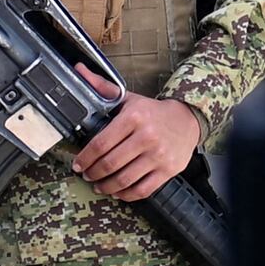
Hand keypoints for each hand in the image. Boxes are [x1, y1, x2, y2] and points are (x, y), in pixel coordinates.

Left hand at [72, 93, 204, 201]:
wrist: (186, 119)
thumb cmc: (152, 112)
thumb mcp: (128, 98)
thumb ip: (102, 88)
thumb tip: (78, 71)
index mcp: (134, 117)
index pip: (101, 143)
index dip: (85, 158)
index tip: (78, 164)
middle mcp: (147, 136)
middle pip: (110, 164)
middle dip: (93, 173)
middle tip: (87, 175)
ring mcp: (159, 155)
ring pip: (124, 180)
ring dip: (106, 186)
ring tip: (99, 185)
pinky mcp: (168, 170)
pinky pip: (142, 190)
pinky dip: (126, 195)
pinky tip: (118, 191)